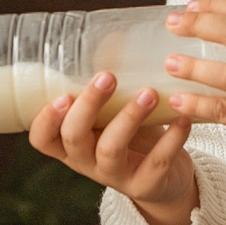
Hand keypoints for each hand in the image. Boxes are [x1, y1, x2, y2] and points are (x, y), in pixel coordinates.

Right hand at [29, 70, 198, 224]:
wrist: (165, 179)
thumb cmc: (133, 136)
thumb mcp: (113, 113)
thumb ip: (107, 85)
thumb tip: (113, 38)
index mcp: (71, 143)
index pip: (42, 138)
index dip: (46, 120)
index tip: (62, 95)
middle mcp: (87, 162)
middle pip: (74, 138)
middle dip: (88, 105)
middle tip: (108, 76)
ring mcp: (115, 176)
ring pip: (111, 150)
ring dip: (129, 118)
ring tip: (149, 94)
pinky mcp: (145, 186)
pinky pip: (155, 163)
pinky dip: (171, 139)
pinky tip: (182, 118)